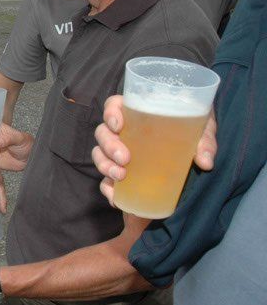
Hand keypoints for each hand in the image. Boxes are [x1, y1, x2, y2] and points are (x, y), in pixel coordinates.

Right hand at [91, 95, 216, 205]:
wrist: (194, 155)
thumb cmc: (195, 131)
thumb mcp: (203, 130)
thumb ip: (204, 142)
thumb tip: (205, 163)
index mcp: (138, 114)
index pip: (114, 106)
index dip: (110, 113)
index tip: (118, 126)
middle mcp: (124, 132)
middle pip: (103, 133)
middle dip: (109, 146)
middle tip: (125, 159)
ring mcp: (118, 153)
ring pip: (99, 155)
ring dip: (105, 165)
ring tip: (120, 176)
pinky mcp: (121, 174)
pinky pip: (105, 181)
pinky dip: (107, 190)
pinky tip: (115, 198)